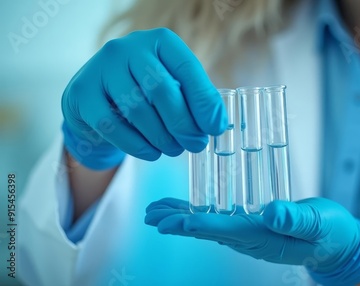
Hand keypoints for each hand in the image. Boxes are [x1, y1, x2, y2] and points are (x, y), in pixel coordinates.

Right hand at [61, 28, 226, 169]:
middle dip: (183, 124)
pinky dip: (137, 145)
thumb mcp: (172, 87)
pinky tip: (151, 153)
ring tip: (174, 150)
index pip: (187, 68)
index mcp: (159, 41)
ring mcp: (101, 68)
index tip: (215, 128)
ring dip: (162, 138)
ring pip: (137, 110)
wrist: (97, 101)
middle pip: (161, 89)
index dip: (204, 101)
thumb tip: (217, 123)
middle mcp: (128, 48)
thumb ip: (194, 99)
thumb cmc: (144, 93)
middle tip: (196, 144)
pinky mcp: (82, 94)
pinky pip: (112, 126)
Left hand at [145, 197, 359, 284]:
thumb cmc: (329, 233)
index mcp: (265, 238)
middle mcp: (251, 239)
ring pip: (209, 226)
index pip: (227, 230)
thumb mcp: (319, 223)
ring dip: (182, 218)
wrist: (335, 244)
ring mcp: (249, 236)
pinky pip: (220, 221)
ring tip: (157, 211)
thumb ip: (297, 219)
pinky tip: (186, 208)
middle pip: (209, 230)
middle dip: (178, 223)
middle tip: (151, 216)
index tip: (172, 221)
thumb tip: (271, 213)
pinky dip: (199, 213)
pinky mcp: (252, 228)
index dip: (198, 224)